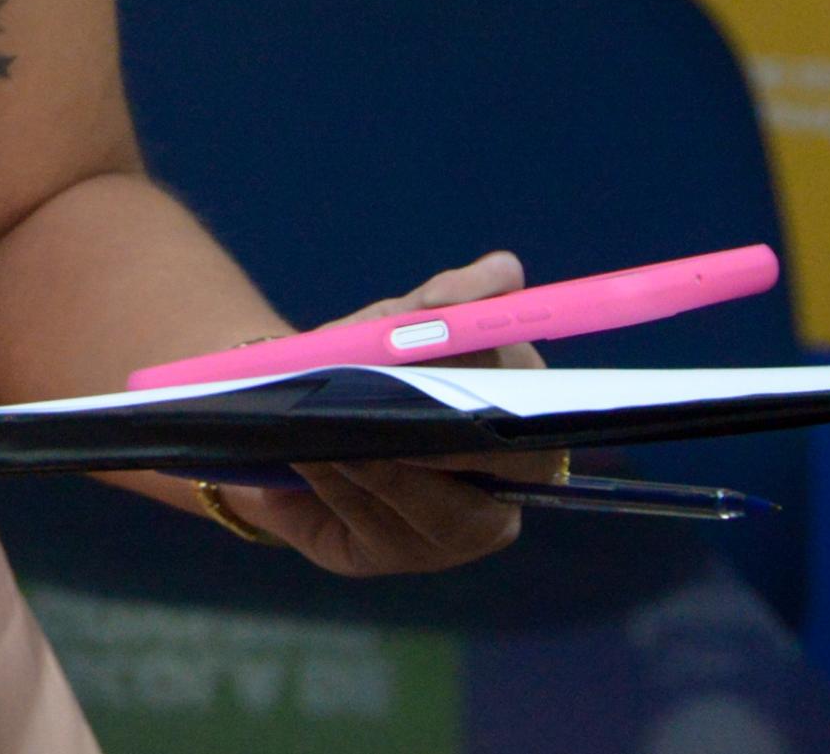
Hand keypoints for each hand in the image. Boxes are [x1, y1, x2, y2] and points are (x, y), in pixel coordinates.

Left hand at [202, 252, 566, 577]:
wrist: (298, 399)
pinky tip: (304, 456)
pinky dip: (335, 490)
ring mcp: (431, 547)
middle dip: (427, 469)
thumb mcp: (411, 320)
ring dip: (372, 476)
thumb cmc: (376, 361)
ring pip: (411, 522)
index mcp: (520, 454)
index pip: (531, 455)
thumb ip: (458, 297)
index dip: (496, 433)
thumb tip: (505, 270)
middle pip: (471, 513)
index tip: (463, 401)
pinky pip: (361, 531)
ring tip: (328, 434)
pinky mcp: (373, 558)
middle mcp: (488, 515)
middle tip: (388, 431)